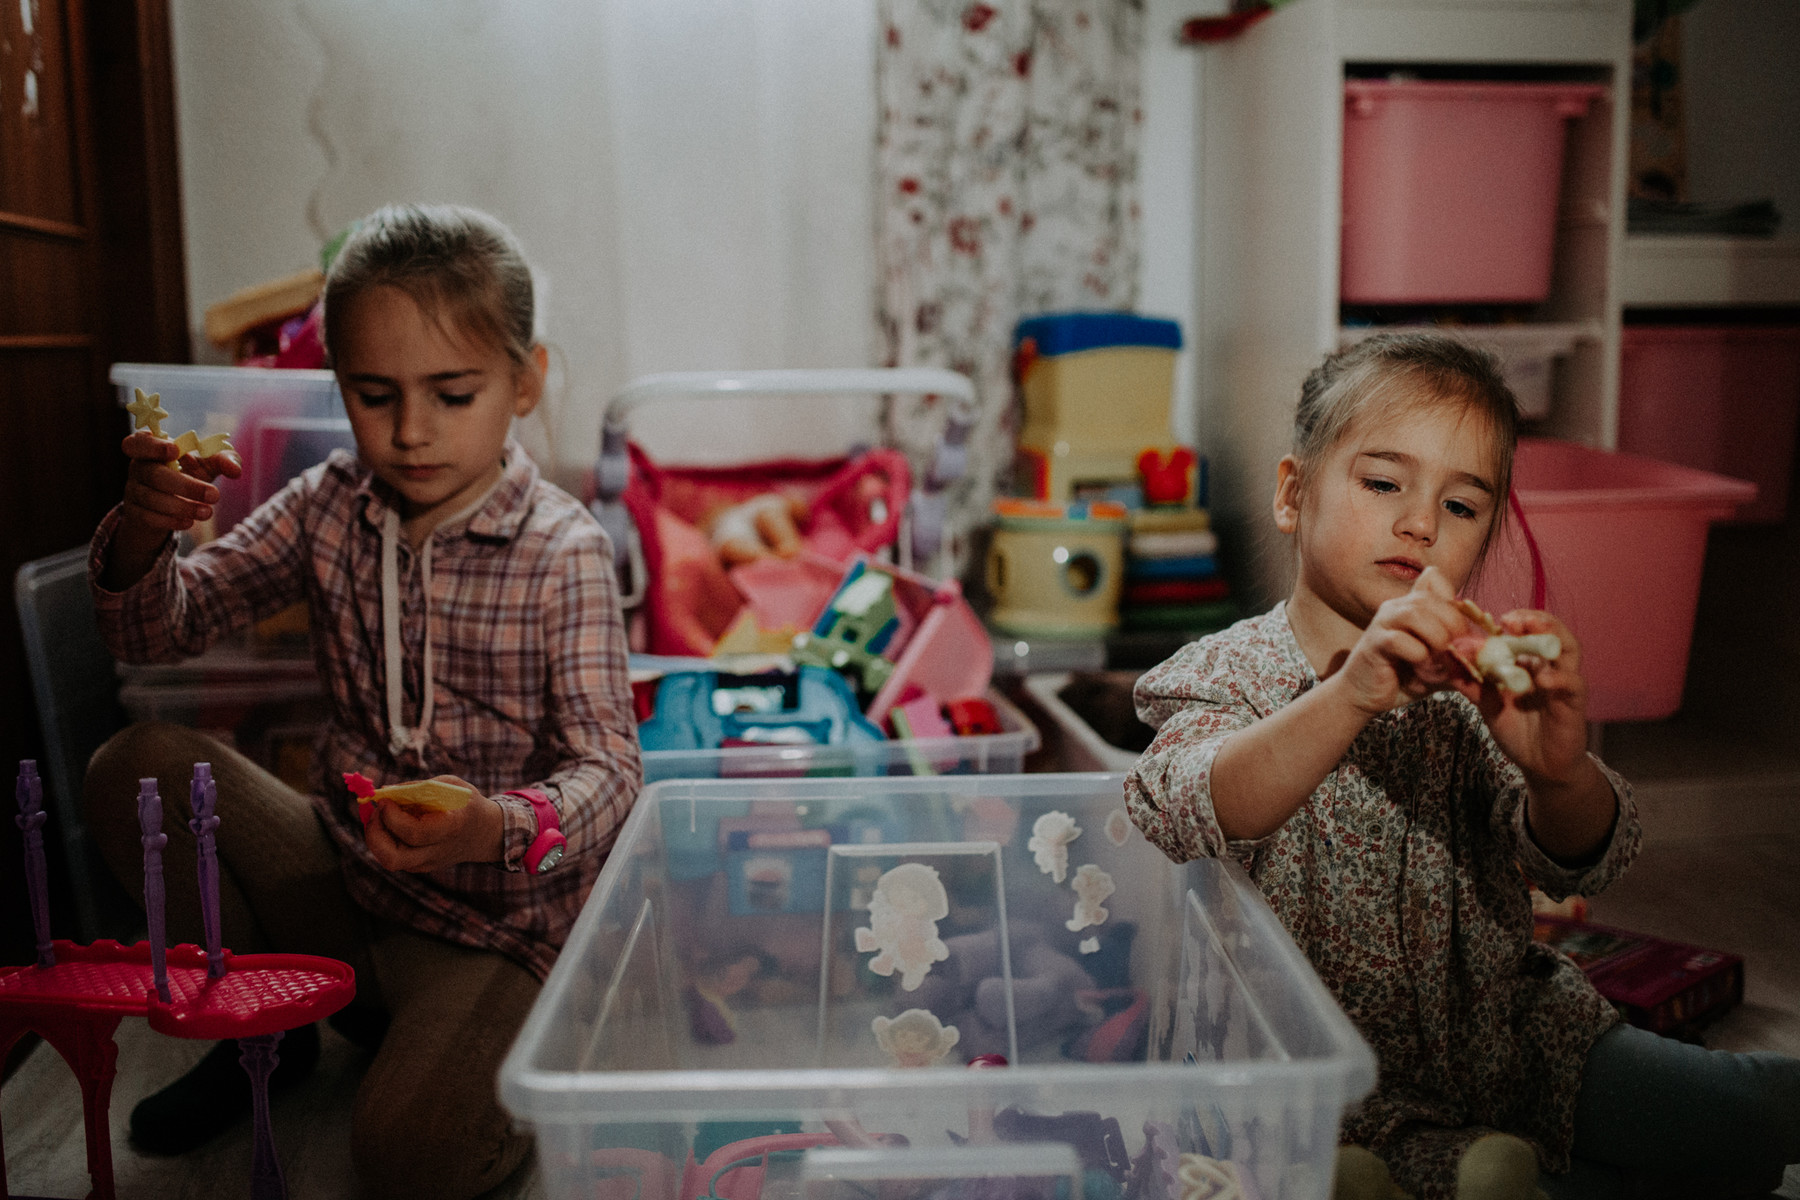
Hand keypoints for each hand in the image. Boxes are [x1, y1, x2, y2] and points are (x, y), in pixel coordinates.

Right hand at [118, 430, 241, 535]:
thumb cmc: (190, 475)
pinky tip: (190, 522)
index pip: (137, 443)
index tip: (176, 451)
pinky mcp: (135, 513)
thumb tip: (235, 470)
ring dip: (182, 507)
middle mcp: (137, 468)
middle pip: (153, 474)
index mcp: (150, 449)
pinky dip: (171, 521)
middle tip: (215, 495)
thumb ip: (222, 461)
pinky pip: (148, 517)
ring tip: (208, 512)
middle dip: (186, 486)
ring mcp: (133, 491)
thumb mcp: (207, 465)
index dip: (153, 446)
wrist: (171, 506)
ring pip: (151, 498)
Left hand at [362, 774, 504, 872]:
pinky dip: (385, 840)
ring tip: (380, 816)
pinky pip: (394, 857)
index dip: (392, 817)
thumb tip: (386, 791)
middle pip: (394, 858)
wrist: (485, 832)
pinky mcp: (421, 866)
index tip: (385, 799)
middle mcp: (438, 851)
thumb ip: (419, 788)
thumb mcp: (451, 786)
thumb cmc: (466, 803)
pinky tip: (391, 823)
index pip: (414, 833)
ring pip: (390, 860)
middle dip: (375, 834)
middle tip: (375, 812)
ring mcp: (429, 863)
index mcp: (451, 828)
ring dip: (377, 837)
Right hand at [1331, 567, 1472, 714]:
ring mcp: (1383, 623)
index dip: (1453, 601)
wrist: (1366, 695)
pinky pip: (1399, 640)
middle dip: (1452, 625)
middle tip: (1457, 651)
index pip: (1434, 578)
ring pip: (1415, 613)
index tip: (1460, 630)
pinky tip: (1420, 670)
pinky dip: (1417, 656)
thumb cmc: (1403, 677)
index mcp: (1413, 606)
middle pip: (1431, 598)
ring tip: (1440, 658)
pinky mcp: (1374, 643)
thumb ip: (1459, 657)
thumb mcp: (1439, 664)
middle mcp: (1397, 607)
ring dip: (1435, 637)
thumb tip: (1487, 658)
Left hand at [1462, 609, 1592, 788]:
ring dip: (1550, 637)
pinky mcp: (1574, 701)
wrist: (1539, 764)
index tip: (1487, 618)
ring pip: (1568, 650)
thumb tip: (1447, 659)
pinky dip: (1558, 678)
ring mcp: (1563, 681)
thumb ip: (1470, 682)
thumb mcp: (1487, 704)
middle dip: (1533, 620)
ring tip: (1529, 633)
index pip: (1525, 631)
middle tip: (1510, 620)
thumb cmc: (1517, 729)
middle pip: (1551, 631)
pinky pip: (1572, 683)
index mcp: (1528, 662)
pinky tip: (1542, 679)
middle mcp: (1548, 666)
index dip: (1510, 620)